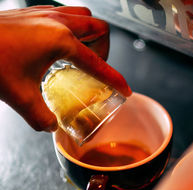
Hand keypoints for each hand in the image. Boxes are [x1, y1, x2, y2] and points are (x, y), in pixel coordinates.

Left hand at [0, 5, 130, 131]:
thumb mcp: (19, 95)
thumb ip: (41, 116)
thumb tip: (52, 126)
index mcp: (62, 42)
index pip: (99, 64)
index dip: (115, 79)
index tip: (124, 89)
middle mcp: (57, 23)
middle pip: (99, 29)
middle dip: (104, 49)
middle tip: (93, 67)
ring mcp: (44, 13)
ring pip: (83, 16)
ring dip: (89, 34)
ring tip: (79, 53)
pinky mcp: (31, 12)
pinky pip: (63, 14)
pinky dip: (70, 29)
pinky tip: (55, 46)